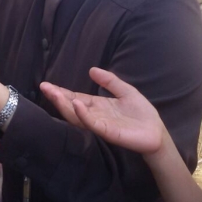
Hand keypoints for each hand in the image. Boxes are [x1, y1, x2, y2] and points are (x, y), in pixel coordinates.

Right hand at [40, 67, 166, 154]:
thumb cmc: (141, 113)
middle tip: (44, 87)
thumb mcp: (125, 91)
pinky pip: (92, 124)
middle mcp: (95, 115)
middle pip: (72, 107)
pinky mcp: (108, 132)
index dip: (61, 92)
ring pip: (77, 116)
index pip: (75, 98)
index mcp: (97, 106)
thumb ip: (109, 81)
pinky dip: (83, 115)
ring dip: (65, 106)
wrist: (156, 132)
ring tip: (55, 94)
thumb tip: (91, 69)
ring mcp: (100, 124)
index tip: (47, 85)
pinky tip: (77, 104)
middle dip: (58, 98)